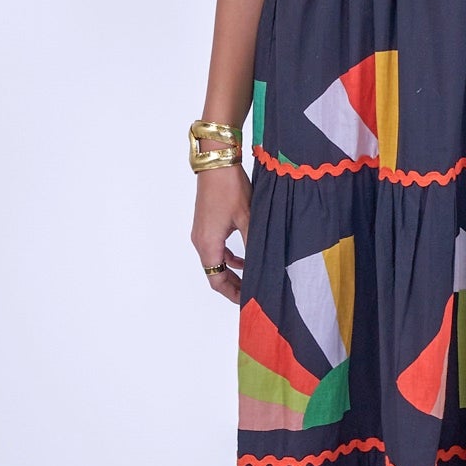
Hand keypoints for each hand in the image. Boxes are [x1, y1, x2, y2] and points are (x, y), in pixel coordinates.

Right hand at [192, 164, 250, 301]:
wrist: (216, 163)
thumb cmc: (230, 189)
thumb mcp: (248, 219)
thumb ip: (255, 244)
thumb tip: (265, 264)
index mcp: (208, 244)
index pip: (217, 281)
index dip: (232, 294)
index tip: (248, 302)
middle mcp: (200, 241)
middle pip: (214, 274)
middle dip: (233, 286)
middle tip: (252, 294)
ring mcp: (201, 233)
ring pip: (215, 262)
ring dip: (232, 272)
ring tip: (252, 278)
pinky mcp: (206, 224)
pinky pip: (216, 249)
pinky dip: (229, 257)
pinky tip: (246, 257)